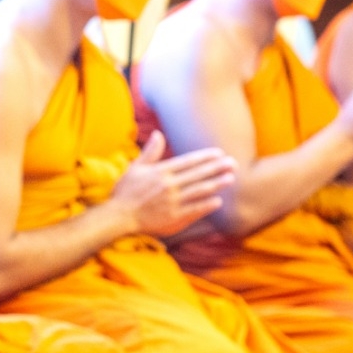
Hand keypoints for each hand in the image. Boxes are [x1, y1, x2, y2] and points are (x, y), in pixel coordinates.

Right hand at [106, 133, 233, 237]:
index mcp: (160, 172)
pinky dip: (207, 205)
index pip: (188, 162)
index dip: (205, 157)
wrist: (118, 217)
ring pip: (199, 191)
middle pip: (197, 175)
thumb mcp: (135, 168)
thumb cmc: (125, 192)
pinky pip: (194, 210)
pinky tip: (218, 201)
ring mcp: (172, 202)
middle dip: (217, 168)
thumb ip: (150, 152)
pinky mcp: (174, 218)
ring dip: (216, 184)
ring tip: (230, 178)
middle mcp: (168, 185)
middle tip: (233, 163)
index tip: (219, 153)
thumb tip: (159, 134)